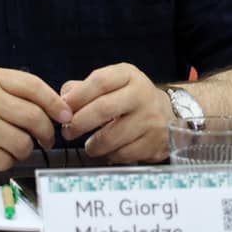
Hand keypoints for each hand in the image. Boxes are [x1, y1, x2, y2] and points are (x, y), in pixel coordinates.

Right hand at [0, 68, 72, 170]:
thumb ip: (21, 91)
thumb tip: (62, 109)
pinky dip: (8, 160)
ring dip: (27, 148)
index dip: (55, 103)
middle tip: (48, 138)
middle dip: (47, 131)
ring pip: (24, 143)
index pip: (33, 87)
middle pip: (34, 117)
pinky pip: (7, 160)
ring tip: (17, 144)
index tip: (65, 116)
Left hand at [58, 64, 173, 164]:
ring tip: (90, 145)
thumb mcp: (112, 84)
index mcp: (128, 76)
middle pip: (103, 109)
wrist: (168, 115)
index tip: (63, 109)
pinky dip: (110, 155)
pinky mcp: (154, 142)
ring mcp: (150, 119)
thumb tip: (62, 102)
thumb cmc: (130, 99)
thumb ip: (83, 89)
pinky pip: (122, 154)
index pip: (100, 81)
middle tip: (68, 132)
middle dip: (79, 123)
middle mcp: (142, 95)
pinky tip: (110, 150)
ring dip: (93, 145)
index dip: (77, 96)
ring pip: (111, 137)